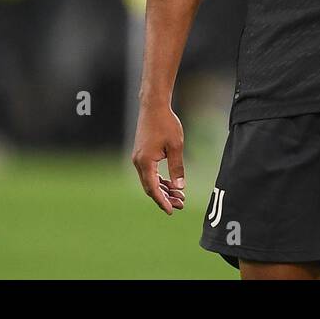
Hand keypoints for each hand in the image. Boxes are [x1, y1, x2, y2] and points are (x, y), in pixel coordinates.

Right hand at [131, 100, 186, 215]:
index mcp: (145, 162)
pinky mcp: (142, 154)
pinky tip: (171, 184)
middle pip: (150, 187)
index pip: (153, 189)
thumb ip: (177, 168)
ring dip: (163, 189)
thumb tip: (179, 188)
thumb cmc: (166, 124)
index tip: (171, 211)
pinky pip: (150, 173)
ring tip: (179, 196)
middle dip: (165, 198)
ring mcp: (138, 158)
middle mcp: (138, 162)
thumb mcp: (176, 146)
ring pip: (150, 181)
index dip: (162, 201)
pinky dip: (160, 180)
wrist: (153, 107)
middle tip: (180, 205)